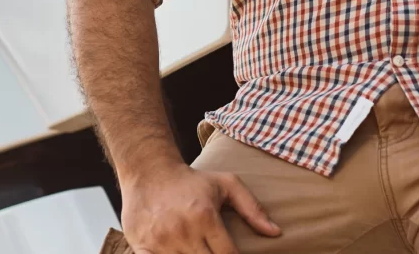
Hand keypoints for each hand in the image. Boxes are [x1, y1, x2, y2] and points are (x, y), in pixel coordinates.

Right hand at [120, 161, 280, 253]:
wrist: (149, 172)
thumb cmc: (192, 181)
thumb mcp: (226, 185)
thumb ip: (252, 208)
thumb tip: (276, 233)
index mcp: (205, 216)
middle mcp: (183, 231)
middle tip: (219, 252)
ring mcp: (160, 242)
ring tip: (202, 250)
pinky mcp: (142, 248)